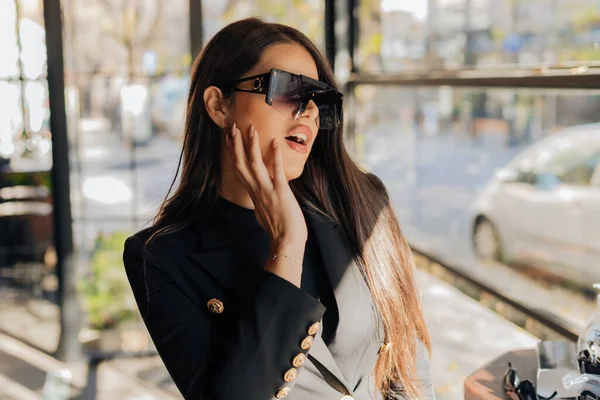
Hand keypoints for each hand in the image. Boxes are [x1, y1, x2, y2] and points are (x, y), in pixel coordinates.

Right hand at [225, 123, 307, 247]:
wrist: (286, 243)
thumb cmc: (279, 231)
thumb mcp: (264, 214)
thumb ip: (261, 203)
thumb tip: (262, 199)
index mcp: (253, 194)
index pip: (239, 170)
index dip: (233, 153)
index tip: (229, 139)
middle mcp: (256, 191)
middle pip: (241, 164)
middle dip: (236, 145)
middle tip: (233, 127)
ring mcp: (267, 191)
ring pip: (254, 165)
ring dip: (252, 146)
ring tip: (251, 129)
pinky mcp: (281, 193)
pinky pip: (277, 171)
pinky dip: (275, 156)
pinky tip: (275, 142)